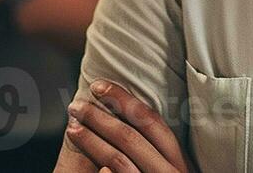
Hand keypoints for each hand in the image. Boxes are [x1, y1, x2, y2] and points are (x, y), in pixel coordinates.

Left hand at [56, 79, 193, 172]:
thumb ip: (154, 153)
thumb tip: (127, 116)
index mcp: (180, 162)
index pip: (152, 121)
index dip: (124, 100)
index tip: (99, 87)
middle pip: (133, 136)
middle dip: (101, 116)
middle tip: (76, 104)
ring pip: (119, 160)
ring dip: (91, 140)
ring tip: (72, 127)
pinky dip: (102, 167)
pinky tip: (85, 164)